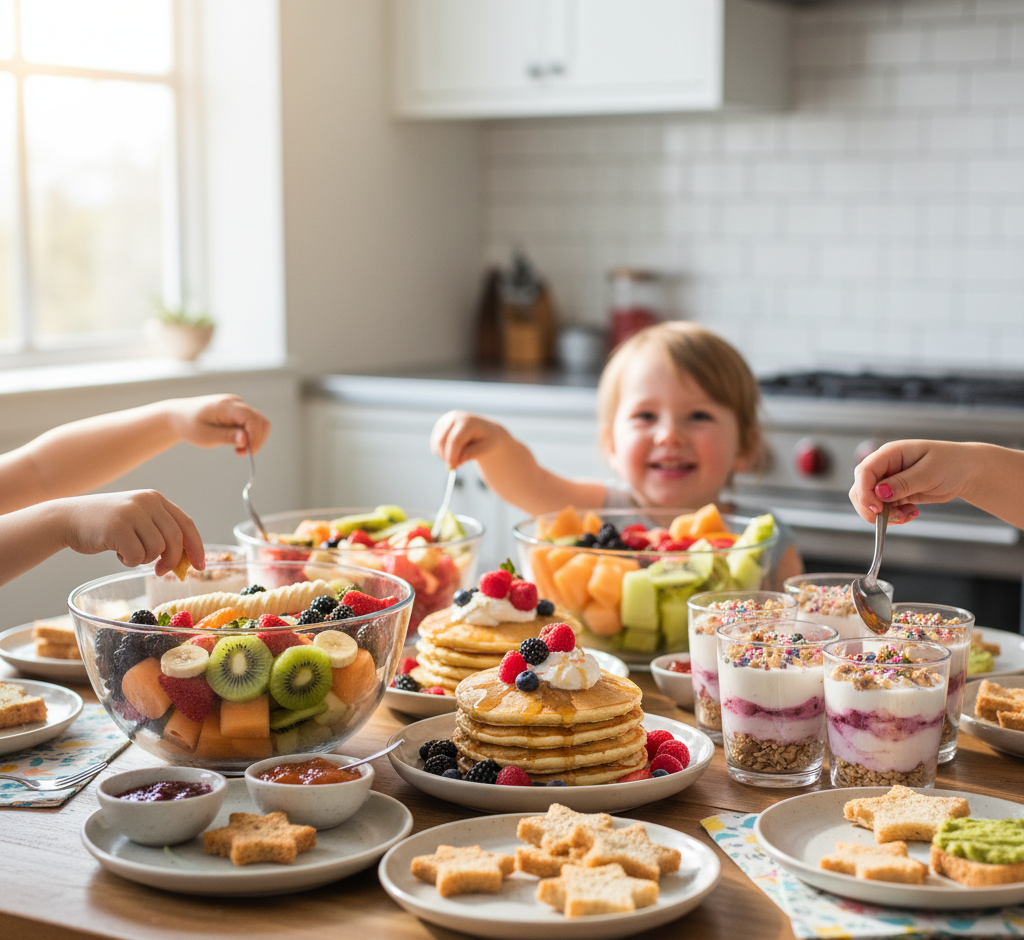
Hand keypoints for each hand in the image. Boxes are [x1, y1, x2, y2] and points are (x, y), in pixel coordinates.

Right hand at [63, 491, 205, 575]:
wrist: (67, 518)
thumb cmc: (106, 525)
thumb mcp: (138, 519)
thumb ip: (161, 532)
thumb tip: (186, 560)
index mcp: (156, 499)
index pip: (187, 524)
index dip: (197, 547)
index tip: (201, 566)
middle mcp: (147, 502)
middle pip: (175, 540)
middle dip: (171, 561)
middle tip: (159, 571)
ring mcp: (132, 513)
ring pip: (157, 549)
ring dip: (144, 559)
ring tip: (127, 551)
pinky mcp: (117, 527)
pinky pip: (136, 556)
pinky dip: (128, 561)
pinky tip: (116, 552)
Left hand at [167, 394, 270, 454]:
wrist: (179, 415)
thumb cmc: (190, 425)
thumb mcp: (205, 436)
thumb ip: (227, 437)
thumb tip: (246, 439)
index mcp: (226, 406)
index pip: (252, 419)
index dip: (255, 437)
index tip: (249, 452)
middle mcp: (236, 402)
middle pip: (260, 420)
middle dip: (257, 439)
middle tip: (242, 453)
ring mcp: (238, 405)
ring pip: (260, 422)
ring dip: (255, 438)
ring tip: (239, 450)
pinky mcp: (239, 410)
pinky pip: (253, 423)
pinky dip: (251, 435)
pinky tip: (238, 443)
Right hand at [430, 411, 508, 468]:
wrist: (485, 431)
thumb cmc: (487, 440)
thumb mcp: (485, 448)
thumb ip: (472, 453)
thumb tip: (458, 459)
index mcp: (468, 421)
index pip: (455, 440)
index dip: (452, 455)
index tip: (452, 468)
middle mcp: (454, 417)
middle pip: (441, 440)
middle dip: (446, 457)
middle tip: (456, 467)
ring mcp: (445, 420)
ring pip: (436, 443)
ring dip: (445, 456)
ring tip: (460, 458)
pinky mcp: (440, 425)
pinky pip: (435, 444)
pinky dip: (442, 453)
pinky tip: (454, 453)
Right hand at [849, 440, 971, 524]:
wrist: (967, 471)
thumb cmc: (952, 463)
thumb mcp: (929, 472)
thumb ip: (903, 483)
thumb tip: (879, 493)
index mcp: (890, 454)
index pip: (864, 471)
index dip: (865, 491)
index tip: (876, 508)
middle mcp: (885, 467)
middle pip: (860, 488)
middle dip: (872, 507)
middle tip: (894, 518)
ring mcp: (889, 481)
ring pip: (870, 502)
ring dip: (885, 514)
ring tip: (907, 516)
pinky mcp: (895, 494)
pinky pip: (884, 509)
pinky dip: (894, 516)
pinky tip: (911, 513)